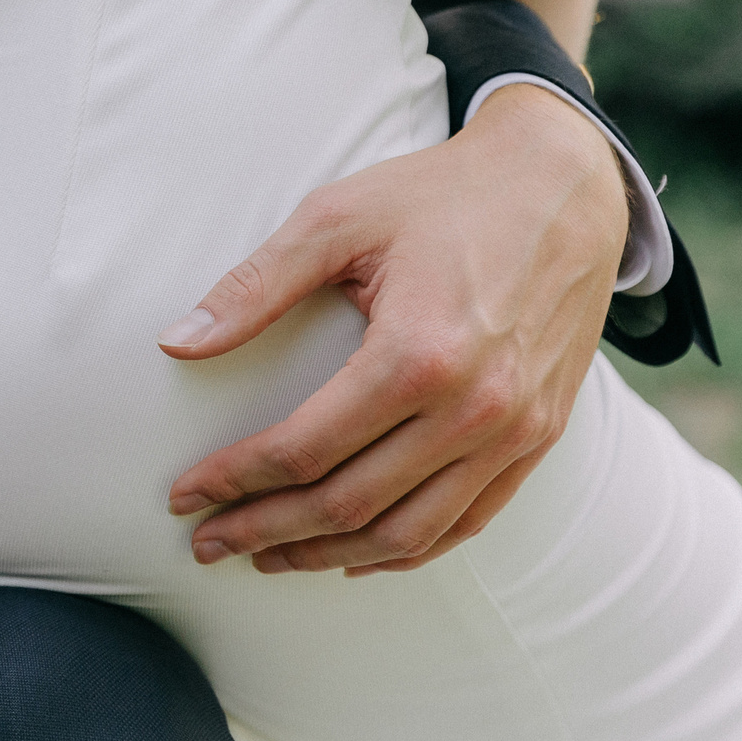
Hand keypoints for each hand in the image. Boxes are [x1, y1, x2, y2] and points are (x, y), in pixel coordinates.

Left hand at [161, 84, 628, 575]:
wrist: (563, 184)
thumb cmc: (441, 195)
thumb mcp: (336, 219)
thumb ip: (254, 286)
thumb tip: (178, 342)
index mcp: (417, 354)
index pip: (304, 448)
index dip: (234, 480)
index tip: (184, 494)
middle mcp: (474, 408)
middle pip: (348, 504)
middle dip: (264, 530)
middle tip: (206, 541)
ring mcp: (514, 432)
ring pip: (407, 533)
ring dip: (326, 554)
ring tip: (266, 556)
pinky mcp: (539, 437)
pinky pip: (466, 522)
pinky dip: (405, 551)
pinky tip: (355, 554)